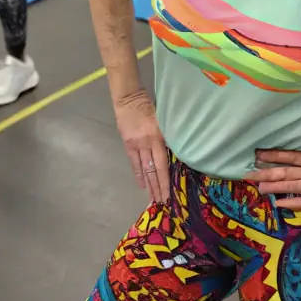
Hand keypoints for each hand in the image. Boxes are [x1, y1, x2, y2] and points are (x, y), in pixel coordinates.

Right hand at [114, 91, 169, 205]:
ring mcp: (136, 145)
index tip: (168, 194)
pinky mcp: (127, 144)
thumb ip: (166, 138)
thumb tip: (173, 155)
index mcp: (158, 137)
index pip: (163, 164)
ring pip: (144, 169)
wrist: (129, 99)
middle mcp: (147, 144)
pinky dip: (138, 174)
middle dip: (158, 187)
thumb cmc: (150, 107)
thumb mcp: (163, 121)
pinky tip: (142, 184)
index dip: (165, 181)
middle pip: (153, 170)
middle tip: (162, 202)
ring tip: (153, 198)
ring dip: (149, 184)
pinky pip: (134, 163)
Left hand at [245, 138, 300, 219]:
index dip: (274, 154)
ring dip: (274, 186)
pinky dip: (290, 202)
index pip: (292, 155)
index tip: (258, 153)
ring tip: (258, 187)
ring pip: (291, 185)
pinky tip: (277, 204)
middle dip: (267, 170)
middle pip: (287, 170)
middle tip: (249, 172)